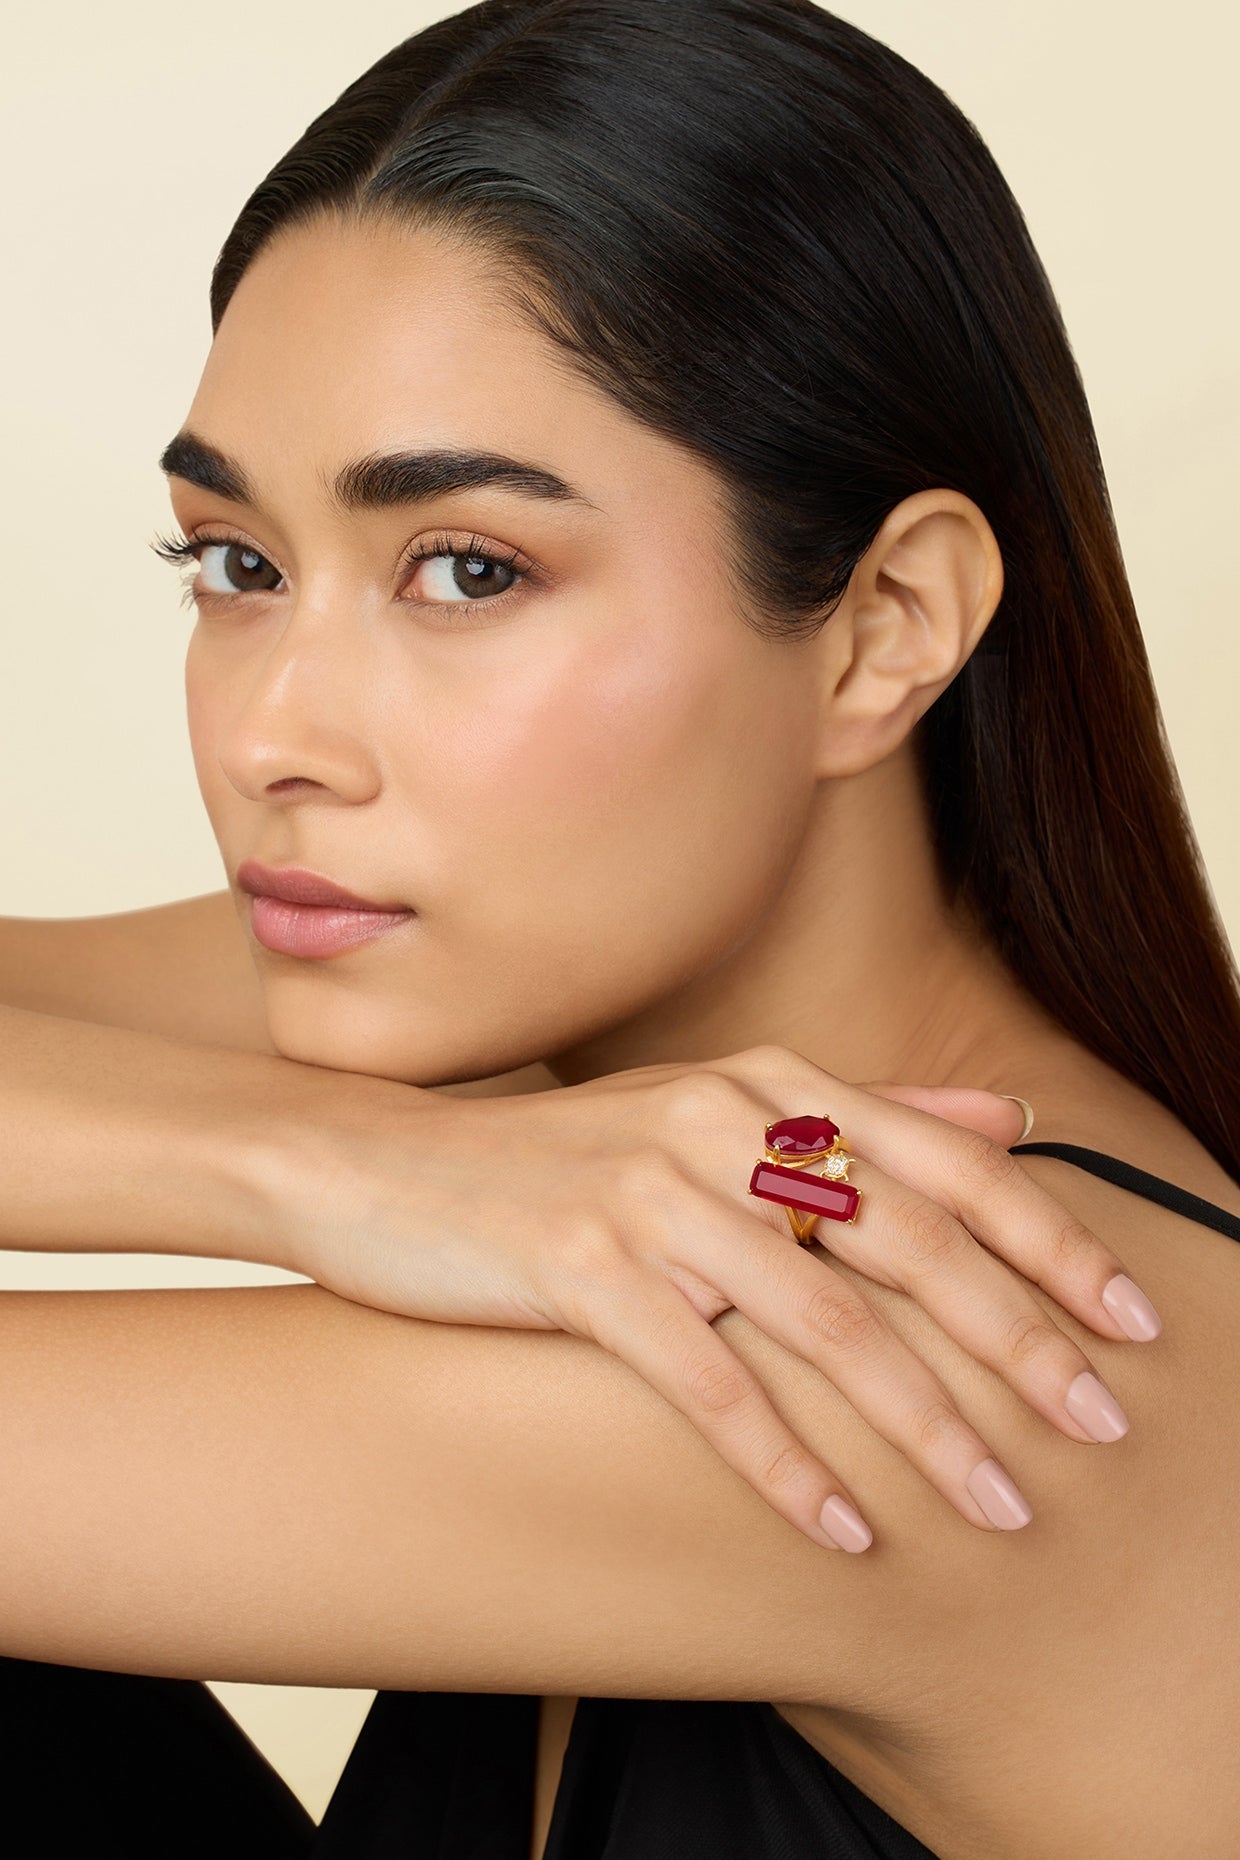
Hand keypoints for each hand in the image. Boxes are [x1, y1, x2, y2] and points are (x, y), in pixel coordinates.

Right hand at [282, 1045, 1161, 1549]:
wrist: (386, 1165)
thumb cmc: (567, 1158)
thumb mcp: (716, 1112)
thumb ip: (864, 1117)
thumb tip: (1009, 1128)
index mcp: (769, 1084)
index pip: (949, 1164)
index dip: (1053, 1244)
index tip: (1134, 1321)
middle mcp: (722, 1122)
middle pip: (910, 1243)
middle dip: (1019, 1343)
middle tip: (1097, 1428)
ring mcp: (649, 1191)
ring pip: (824, 1320)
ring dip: (922, 1425)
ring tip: (996, 1505)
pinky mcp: (577, 1265)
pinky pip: (706, 1380)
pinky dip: (785, 1459)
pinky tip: (844, 1527)